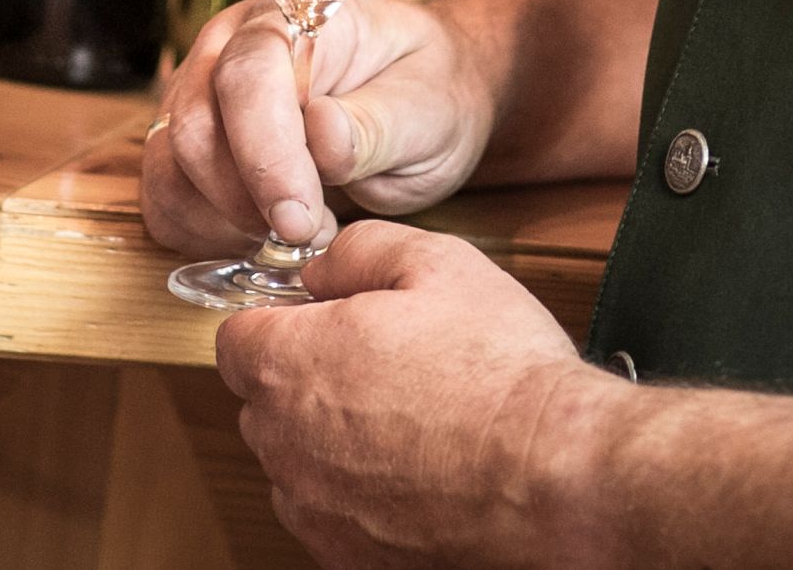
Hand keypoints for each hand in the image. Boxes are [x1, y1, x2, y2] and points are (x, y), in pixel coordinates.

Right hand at [143, 0, 492, 256]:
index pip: (250, 76)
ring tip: (298, 227)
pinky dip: (204, 231)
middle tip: (311, 234)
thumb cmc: (425, 92)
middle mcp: (231, 44)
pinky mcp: (188, 141)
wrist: (417, 97)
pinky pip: (164, 196)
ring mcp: (200, 91)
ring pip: (169, 165)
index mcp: (296, 17)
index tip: (299, 218)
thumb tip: (322, 133)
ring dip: (224, 219)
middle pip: (194, 126)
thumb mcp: (431, 110)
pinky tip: (260, 231)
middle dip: (246, 200)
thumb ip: (378, 124)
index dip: (267, 155)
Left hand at [216, 223, 614, 568]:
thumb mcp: (435, 263)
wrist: (555, 478)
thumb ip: (356, 252)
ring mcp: (315, 509)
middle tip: (384, 363)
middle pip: (265, 401)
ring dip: (332, 440)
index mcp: (289, 365)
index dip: (282, 321)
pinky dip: (361, 493)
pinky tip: (419, 470)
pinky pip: (333, 513)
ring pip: (299, 461)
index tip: (325, 320)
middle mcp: (285, 444)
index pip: (236, 338)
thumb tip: (323, 270)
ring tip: (412, 420)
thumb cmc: (501, 374)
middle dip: (308, 378)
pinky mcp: (349, 557)